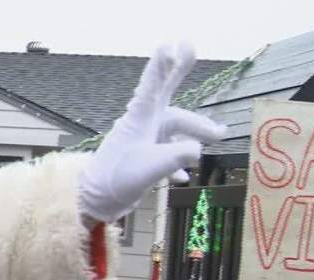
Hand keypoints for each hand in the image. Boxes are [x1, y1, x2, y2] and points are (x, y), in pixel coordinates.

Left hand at [79, 42, 226, 222]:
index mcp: (140, 119)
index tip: (170, 44)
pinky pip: (166, 154)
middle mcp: (142, 125)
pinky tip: (186, 176)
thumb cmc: (116, 181)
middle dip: (177, 72)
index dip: (162, 65)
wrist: (94, 201)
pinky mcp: (142, 159)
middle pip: (165, 94)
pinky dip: (178, 161)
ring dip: (194, 132)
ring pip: (173, 129)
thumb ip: (174, 158)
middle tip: (189, 48)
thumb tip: (197, 150)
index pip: (153, 85)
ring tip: (219, 136)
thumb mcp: (149, 170)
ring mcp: (143, 141)